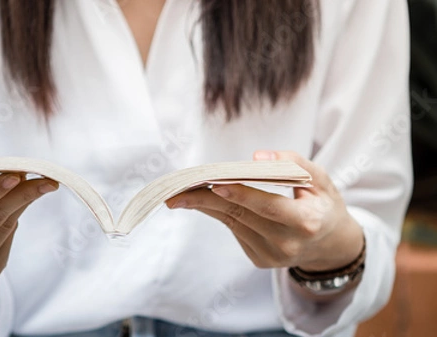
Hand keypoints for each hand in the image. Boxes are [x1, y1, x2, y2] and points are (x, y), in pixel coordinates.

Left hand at [166, 151, 363, 271]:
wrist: (329, 245)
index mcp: (307, 223)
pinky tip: (201, 199)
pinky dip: (218, 211)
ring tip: (179, 192)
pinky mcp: (259, 259)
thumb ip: (293, 163)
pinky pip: (234, 229)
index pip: (269, 207)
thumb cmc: (323, 204)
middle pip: (241, 215)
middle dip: (206, 199)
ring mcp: (271, 256)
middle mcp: (287, 244)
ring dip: (204, 204)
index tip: (216, 184)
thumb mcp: (320, 179)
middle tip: (176, 191)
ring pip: (232, 222)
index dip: (242, 195)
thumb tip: (256, 157)